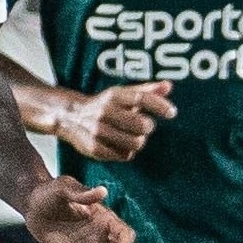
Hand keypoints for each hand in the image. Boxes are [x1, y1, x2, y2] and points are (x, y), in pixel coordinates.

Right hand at [60, 80, 174, 162]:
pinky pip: (124, 155)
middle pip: (142, 125)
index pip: (141, 98)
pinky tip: (120, 145)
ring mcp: (98, 131)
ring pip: (136, 143)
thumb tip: (169, 86)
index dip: (160, 106)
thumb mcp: (122, 94)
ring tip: (131, 136)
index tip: (172, 113)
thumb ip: (147, 90)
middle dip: (147, 127)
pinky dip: (127, 152)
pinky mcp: (95, 148)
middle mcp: (105, 111)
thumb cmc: (105, 105)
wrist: (70, 117)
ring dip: (138, 141)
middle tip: (143, 126)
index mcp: (114, 96)